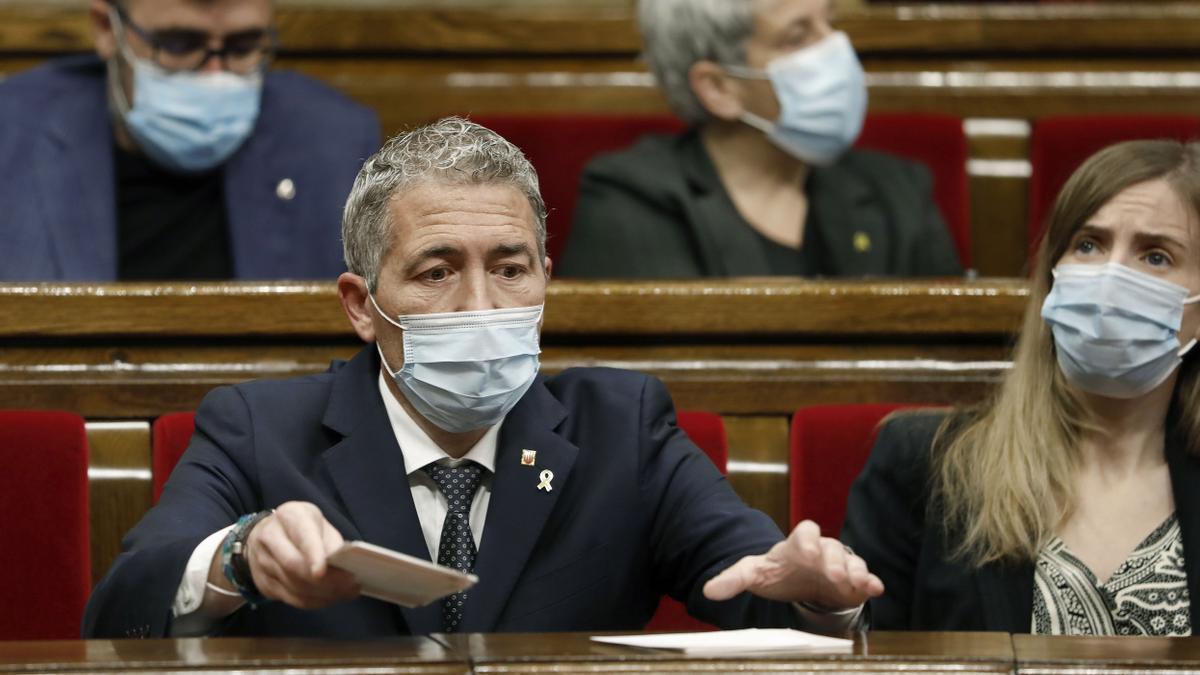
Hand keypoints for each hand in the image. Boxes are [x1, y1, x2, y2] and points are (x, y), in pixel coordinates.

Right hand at [245, 501, 359, 608]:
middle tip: (350, 584)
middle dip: (325, 580)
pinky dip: (314, 601)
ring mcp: (262, 562)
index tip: (323, 572)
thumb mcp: (319, 522)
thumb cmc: (301, 526)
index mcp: (289, 516)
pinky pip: (291, 598)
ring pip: (293, 586)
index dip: (313, 555)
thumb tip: (342, 565)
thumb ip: (330, 541)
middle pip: (294, 566)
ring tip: (347, 592)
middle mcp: (270, 538)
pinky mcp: (263, 583)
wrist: (267, 532)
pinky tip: (331, 597)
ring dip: (323, 594)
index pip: (302, 537)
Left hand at [702, 520, 883, 610]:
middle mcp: (822, 550)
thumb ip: (733, 579)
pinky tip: (875, 590)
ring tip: (857, 583)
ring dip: (855, 570)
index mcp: (797, 544)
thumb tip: (708, 591)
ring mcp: (840, 564)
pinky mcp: (853, 582)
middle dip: (834, 559)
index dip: (808, 539)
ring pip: (851, 561)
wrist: (797, 583)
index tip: (807, 552)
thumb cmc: (777, 573)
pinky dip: (871, 582)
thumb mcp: (754, 574)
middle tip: (833, 575)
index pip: (805, 531)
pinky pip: (865, 578)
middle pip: (832, 546)